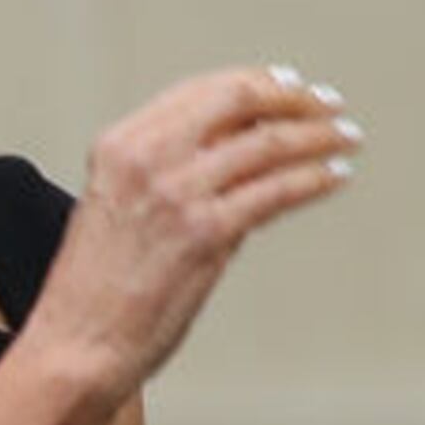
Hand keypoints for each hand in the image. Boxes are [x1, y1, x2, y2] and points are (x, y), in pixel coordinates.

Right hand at [24, 66, 361, 408]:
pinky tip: (334, 175)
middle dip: (293, 98)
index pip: (200, 91)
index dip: (254, 82)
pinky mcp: (207, 233)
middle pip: (237, 102)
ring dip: (318, 135)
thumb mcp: (118, 206)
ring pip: (267, 143)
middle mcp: (145, 160)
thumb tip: (240, 154)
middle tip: (328, 104)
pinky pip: (278, 191)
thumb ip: (171, 173)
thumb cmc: (95, 288)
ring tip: (345, 138)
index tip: (289, 84)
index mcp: (118, 146)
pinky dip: (315, 177)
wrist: (79, 342)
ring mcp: (177, 195)